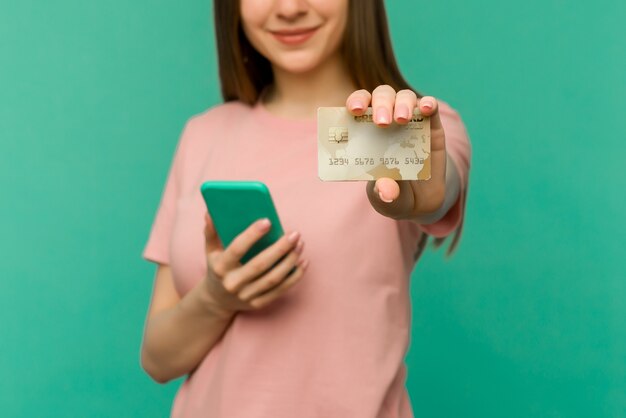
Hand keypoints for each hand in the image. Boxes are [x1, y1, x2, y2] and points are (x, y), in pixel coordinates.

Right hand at [201, 214, 307, 316]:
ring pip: (273, 278)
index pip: (237, 249)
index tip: (268, 221)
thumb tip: (211, 212)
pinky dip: (294, 277)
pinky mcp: (258, 304)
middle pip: (260, 265)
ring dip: (290, 261)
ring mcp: (246, 296)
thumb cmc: (217, 267)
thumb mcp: (211, 251)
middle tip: (294, 233)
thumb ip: (211, 231)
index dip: (252, 235)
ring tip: (300, 244)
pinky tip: (303, 262)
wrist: (217, 301)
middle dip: (280, 248)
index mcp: (220, 267)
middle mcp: (232, 283)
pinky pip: (280, 290)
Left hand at [346, 86, 446, 219]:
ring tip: (402, 120)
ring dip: (402, 104)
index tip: (355, 110)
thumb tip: (386, 190)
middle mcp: (388, 120)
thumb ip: (384, 194)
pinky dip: (428, 103)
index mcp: (366, 132)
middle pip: (381, 97)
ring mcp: (411, 122)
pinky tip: (426, 108)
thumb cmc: (394, 195)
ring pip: (404, 97)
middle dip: (380, 104)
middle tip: (382, 122)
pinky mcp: (432, 127)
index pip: (358, 106)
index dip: (356, 101)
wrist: (422, 203)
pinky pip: (430, 107)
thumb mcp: (386, 199)